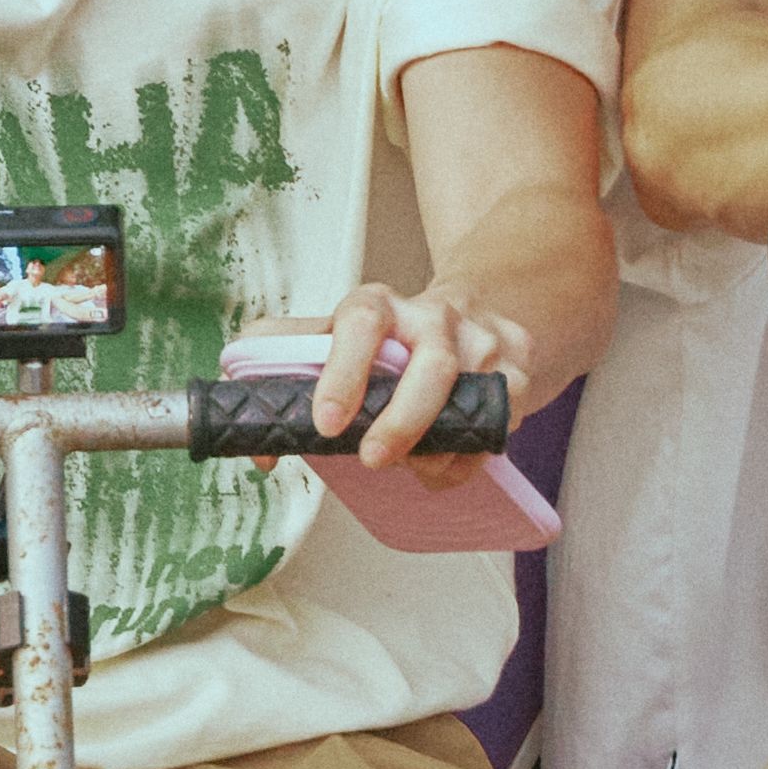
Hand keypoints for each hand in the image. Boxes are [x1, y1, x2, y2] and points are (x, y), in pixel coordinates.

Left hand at [285, 282, 525, 464]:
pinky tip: (443, 460)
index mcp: (379, 304)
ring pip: (468, 402)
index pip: (361, 324)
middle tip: (372, 460)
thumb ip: (281, 366)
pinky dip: (464, 460)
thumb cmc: (389, 340)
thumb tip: (250, 425)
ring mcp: (483, 341)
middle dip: (402, 422)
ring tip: (409, 464)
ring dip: (434, 448)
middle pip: (431, 366)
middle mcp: (435, 315)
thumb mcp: (331, 337)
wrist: (471, 314)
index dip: (342, 374)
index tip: (324, 423)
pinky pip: (493, 429)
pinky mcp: (518, 370)